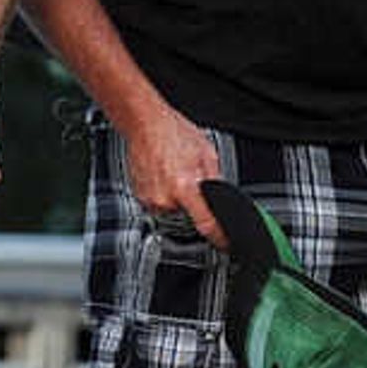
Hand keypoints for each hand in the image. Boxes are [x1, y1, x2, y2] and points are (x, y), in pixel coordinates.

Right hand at [122, 112, 224, 242]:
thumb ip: (216, 181)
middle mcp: (165, 198)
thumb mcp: (206, 154)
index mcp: (184, 187)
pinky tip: (165, 175)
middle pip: (189, 216)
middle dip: (194, 204)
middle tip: (191, 181)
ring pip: (174, 211)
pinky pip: (160, 204)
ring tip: (176, 174)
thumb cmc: (172, 133)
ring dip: (179, 198)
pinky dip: (165, 194)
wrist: (144, 124)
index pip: (206, 224)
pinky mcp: (141, 197)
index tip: (225, 243)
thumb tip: (222, 199)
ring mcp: (150, 200)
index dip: (219, 237)